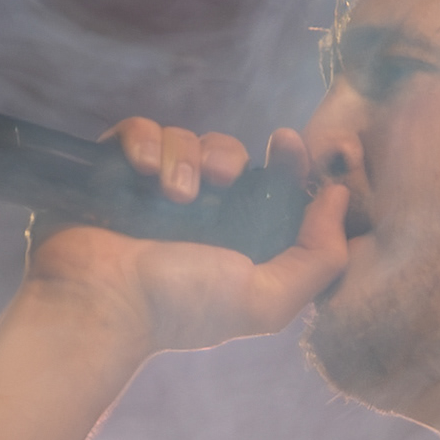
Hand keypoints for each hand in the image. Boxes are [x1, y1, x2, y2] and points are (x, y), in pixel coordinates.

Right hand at [22, 116, 355, 351]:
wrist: (100, 305)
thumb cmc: (180, 308)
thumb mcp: (267, 299)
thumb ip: (318, 258)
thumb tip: (339, 198)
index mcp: (236, 239)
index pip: (272, 183)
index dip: (288, 159)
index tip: (287, 143)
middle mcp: (197, 214)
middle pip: (229, 152)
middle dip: (229, 156)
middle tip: (222, 179)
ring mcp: (152, 191)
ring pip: (185, 138)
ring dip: (184, 157)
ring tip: (174, 193)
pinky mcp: (113, 172)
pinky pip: (139, 131)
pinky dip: (144, 142)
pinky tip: (143, 171)